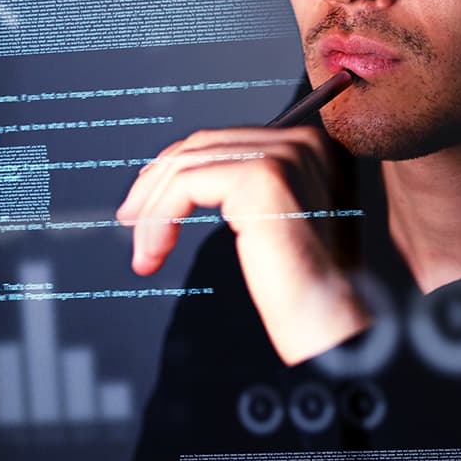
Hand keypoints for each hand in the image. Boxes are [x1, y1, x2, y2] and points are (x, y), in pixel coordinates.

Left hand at [115, 125, 369, 364]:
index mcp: (310, 144)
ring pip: (187, 164)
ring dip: (153, 209)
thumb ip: (243, 187)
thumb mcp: (274, 219)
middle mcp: (303, 140)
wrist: (330, 321)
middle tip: (130, 221)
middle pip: (202, 145)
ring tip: (143, 250)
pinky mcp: (263, 176)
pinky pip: (186, 184)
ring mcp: (285, 154)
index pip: (224, 140)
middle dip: (157, 183)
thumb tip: (181, 172)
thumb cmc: (305, 283)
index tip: (146, 199)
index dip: (177, 166)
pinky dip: (159, 218)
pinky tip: (154, 252)